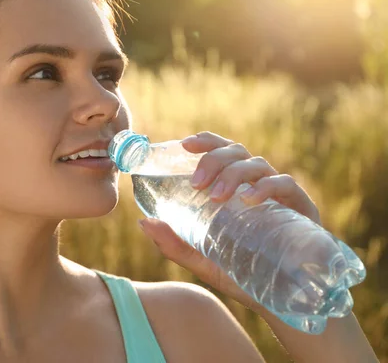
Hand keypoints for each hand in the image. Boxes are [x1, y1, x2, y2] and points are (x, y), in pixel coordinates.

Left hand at [138, 131, 321, 312]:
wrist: (279, 302)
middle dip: (214, 160)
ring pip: (257, 164)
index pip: (221, 152)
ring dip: (233, 174)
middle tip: (196, 184)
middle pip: (236, 152)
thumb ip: (173, 243)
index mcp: (234, 188)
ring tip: (216, 197)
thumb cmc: (241, 274)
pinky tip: (250, 199)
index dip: (206, 142)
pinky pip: (285, 185)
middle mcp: (256, 184)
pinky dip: (267, 186)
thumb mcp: (201, 260)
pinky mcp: (301, 209)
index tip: (185, 144)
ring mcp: (279, 195)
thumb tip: (143, 222)